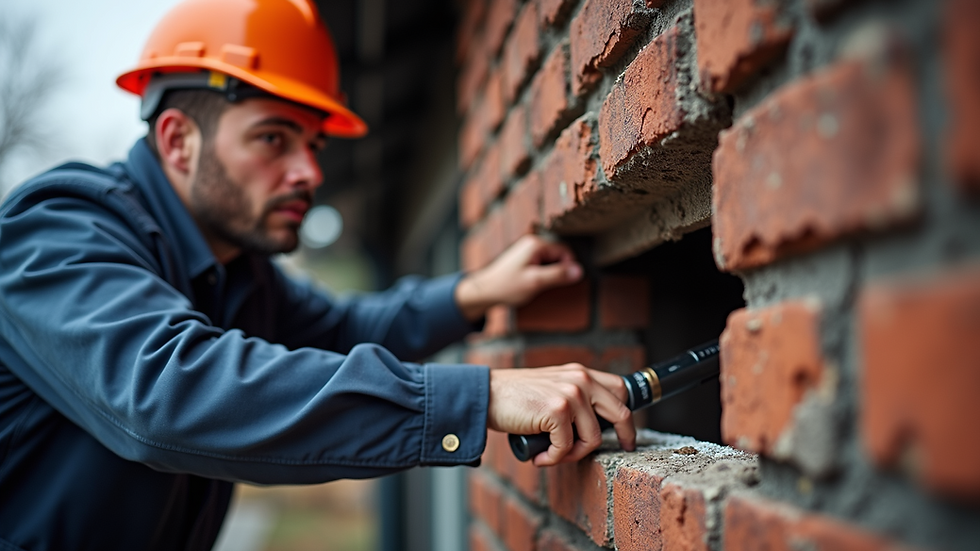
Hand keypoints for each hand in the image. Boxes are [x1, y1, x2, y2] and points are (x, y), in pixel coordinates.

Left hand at [455, 235, 582, 320]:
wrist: (485, 291)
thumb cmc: (507, 286)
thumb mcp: (535, 282)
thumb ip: (558, 275)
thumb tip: (579, 271)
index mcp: (536, 244)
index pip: (565, 251)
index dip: (568, 267)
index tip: (561, 282)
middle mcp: (532, 243)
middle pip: (559, 255)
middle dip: (558, 271)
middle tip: (547, 285)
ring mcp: (527, 251)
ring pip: (551, 260)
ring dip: (550, 274)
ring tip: (538, 285)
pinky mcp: (525, 259)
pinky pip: (542, 264)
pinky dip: (542, 275)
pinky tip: (534, 284)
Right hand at [487, 364, 635, 465]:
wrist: (487, 394)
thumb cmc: (516, 397)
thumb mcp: (553, 387)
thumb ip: (575, 396)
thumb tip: (597, 425)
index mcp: (581, 373)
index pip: (620, 390)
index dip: (627, 415)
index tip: (627, 435)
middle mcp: (581, 380)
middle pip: (620, 413)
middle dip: (624, 436)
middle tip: (622, 450)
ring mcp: (571, 394)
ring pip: (593, 438)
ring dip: (573, 454)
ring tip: (553, 455)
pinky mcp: (557, 411)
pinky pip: (566, 447)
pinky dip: (552, 458)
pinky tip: (539, 456)